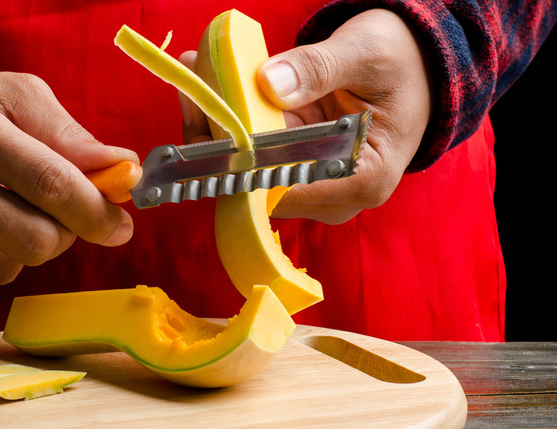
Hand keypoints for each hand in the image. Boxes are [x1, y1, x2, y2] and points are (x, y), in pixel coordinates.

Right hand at [0, 58, 137, 294]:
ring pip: (5, 269)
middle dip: (63, 234)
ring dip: (21, 248)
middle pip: (33, 241)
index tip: (119, 226)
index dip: (95, 212)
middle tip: (56, 213)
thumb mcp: (11, 94)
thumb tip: (122, 173)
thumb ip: (70, 135)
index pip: (48, 183)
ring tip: (1, 210)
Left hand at [180, 9, 432, 222]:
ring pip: (247, 170)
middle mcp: (333, 195)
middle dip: (218, 139)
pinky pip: (251, 154)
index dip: (240, 160)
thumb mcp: (366, 53)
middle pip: (258, 184)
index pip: (284, 189)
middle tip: (195, 89)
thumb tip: (267, 85)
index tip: (209, 115)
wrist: (415, 66)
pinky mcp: (294, 166)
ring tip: (199, 75)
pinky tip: (211, 87)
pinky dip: (229, 123)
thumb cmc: (401, 62)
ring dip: (216, 128)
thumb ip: (318, 68)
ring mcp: (310, 184)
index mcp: (362, 179)